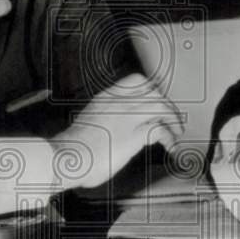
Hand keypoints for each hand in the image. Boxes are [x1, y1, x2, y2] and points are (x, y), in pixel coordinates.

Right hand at [51, 74, 183, 189]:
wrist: (63, 157)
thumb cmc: (72, 148)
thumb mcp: (90, 122)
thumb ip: (106, 119)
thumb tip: (116, 129)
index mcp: (106, 98)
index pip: (137, 81)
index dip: (152, 91)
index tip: (158, 103)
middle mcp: (118, 103)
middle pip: (154, 92)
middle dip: (167, 106)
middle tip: (171, 120)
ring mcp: (126, 118)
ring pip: (160, 106)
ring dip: (173, 119)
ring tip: (176, 132)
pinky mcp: (132, 136)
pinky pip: (160, 130)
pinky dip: (170, 138)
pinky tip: (171, 146)